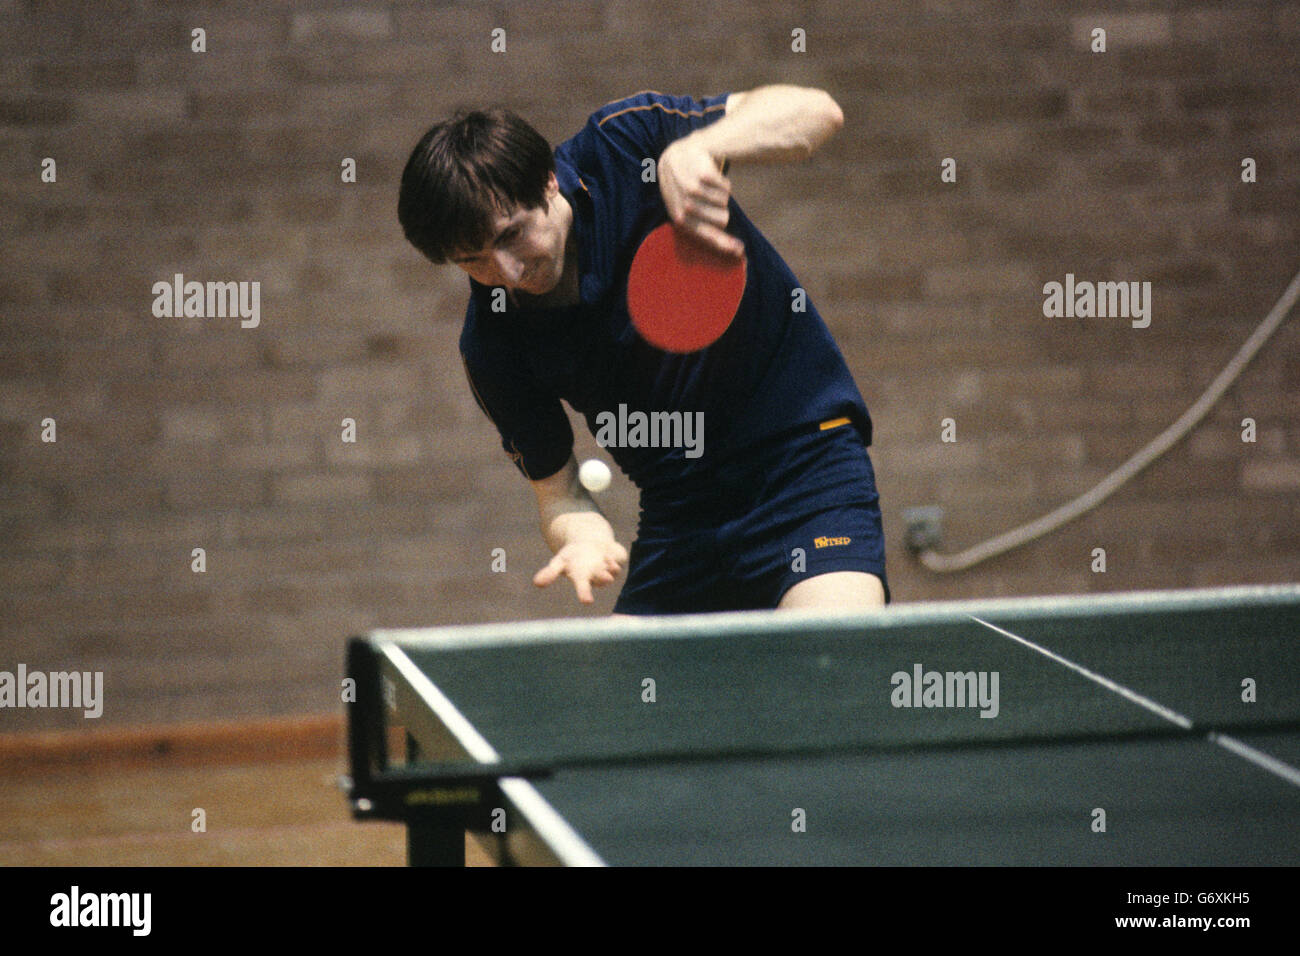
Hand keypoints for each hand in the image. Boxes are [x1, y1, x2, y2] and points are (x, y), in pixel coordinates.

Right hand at [533, 538, 629, 603]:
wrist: (591, 544)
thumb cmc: (573, 556)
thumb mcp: (560, 562)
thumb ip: (550, 573)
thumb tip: (536, 583)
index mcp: (582, 579)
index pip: (583, 589)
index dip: (584, 594)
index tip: (587, 600)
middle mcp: (597, 577)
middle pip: (601, 580)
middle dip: (602, 578)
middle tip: (605, 577)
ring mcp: (609, 569)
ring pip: (612, 572)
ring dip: (609, 567)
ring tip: (604, 559)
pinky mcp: (618, 561)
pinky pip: (619, 560)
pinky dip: (614, 557)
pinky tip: (607, 554)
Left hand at [658, 136, 744, 257]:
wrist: (673, 159)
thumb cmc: (684, 194)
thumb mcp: (690, 216)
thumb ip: (713, 236)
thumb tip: (740, 252)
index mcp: (680, 220)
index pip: (709, 236)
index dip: (726, 244)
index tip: (741, 251)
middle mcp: (686, 206)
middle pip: (723, 219)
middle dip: (721, 212)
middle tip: (708, 203)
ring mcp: (694, 190)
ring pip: (725, 202)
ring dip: (720, 196)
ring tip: (707, 189)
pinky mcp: (703, 174)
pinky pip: (727, 188)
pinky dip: (723, 184)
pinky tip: (710, 179)